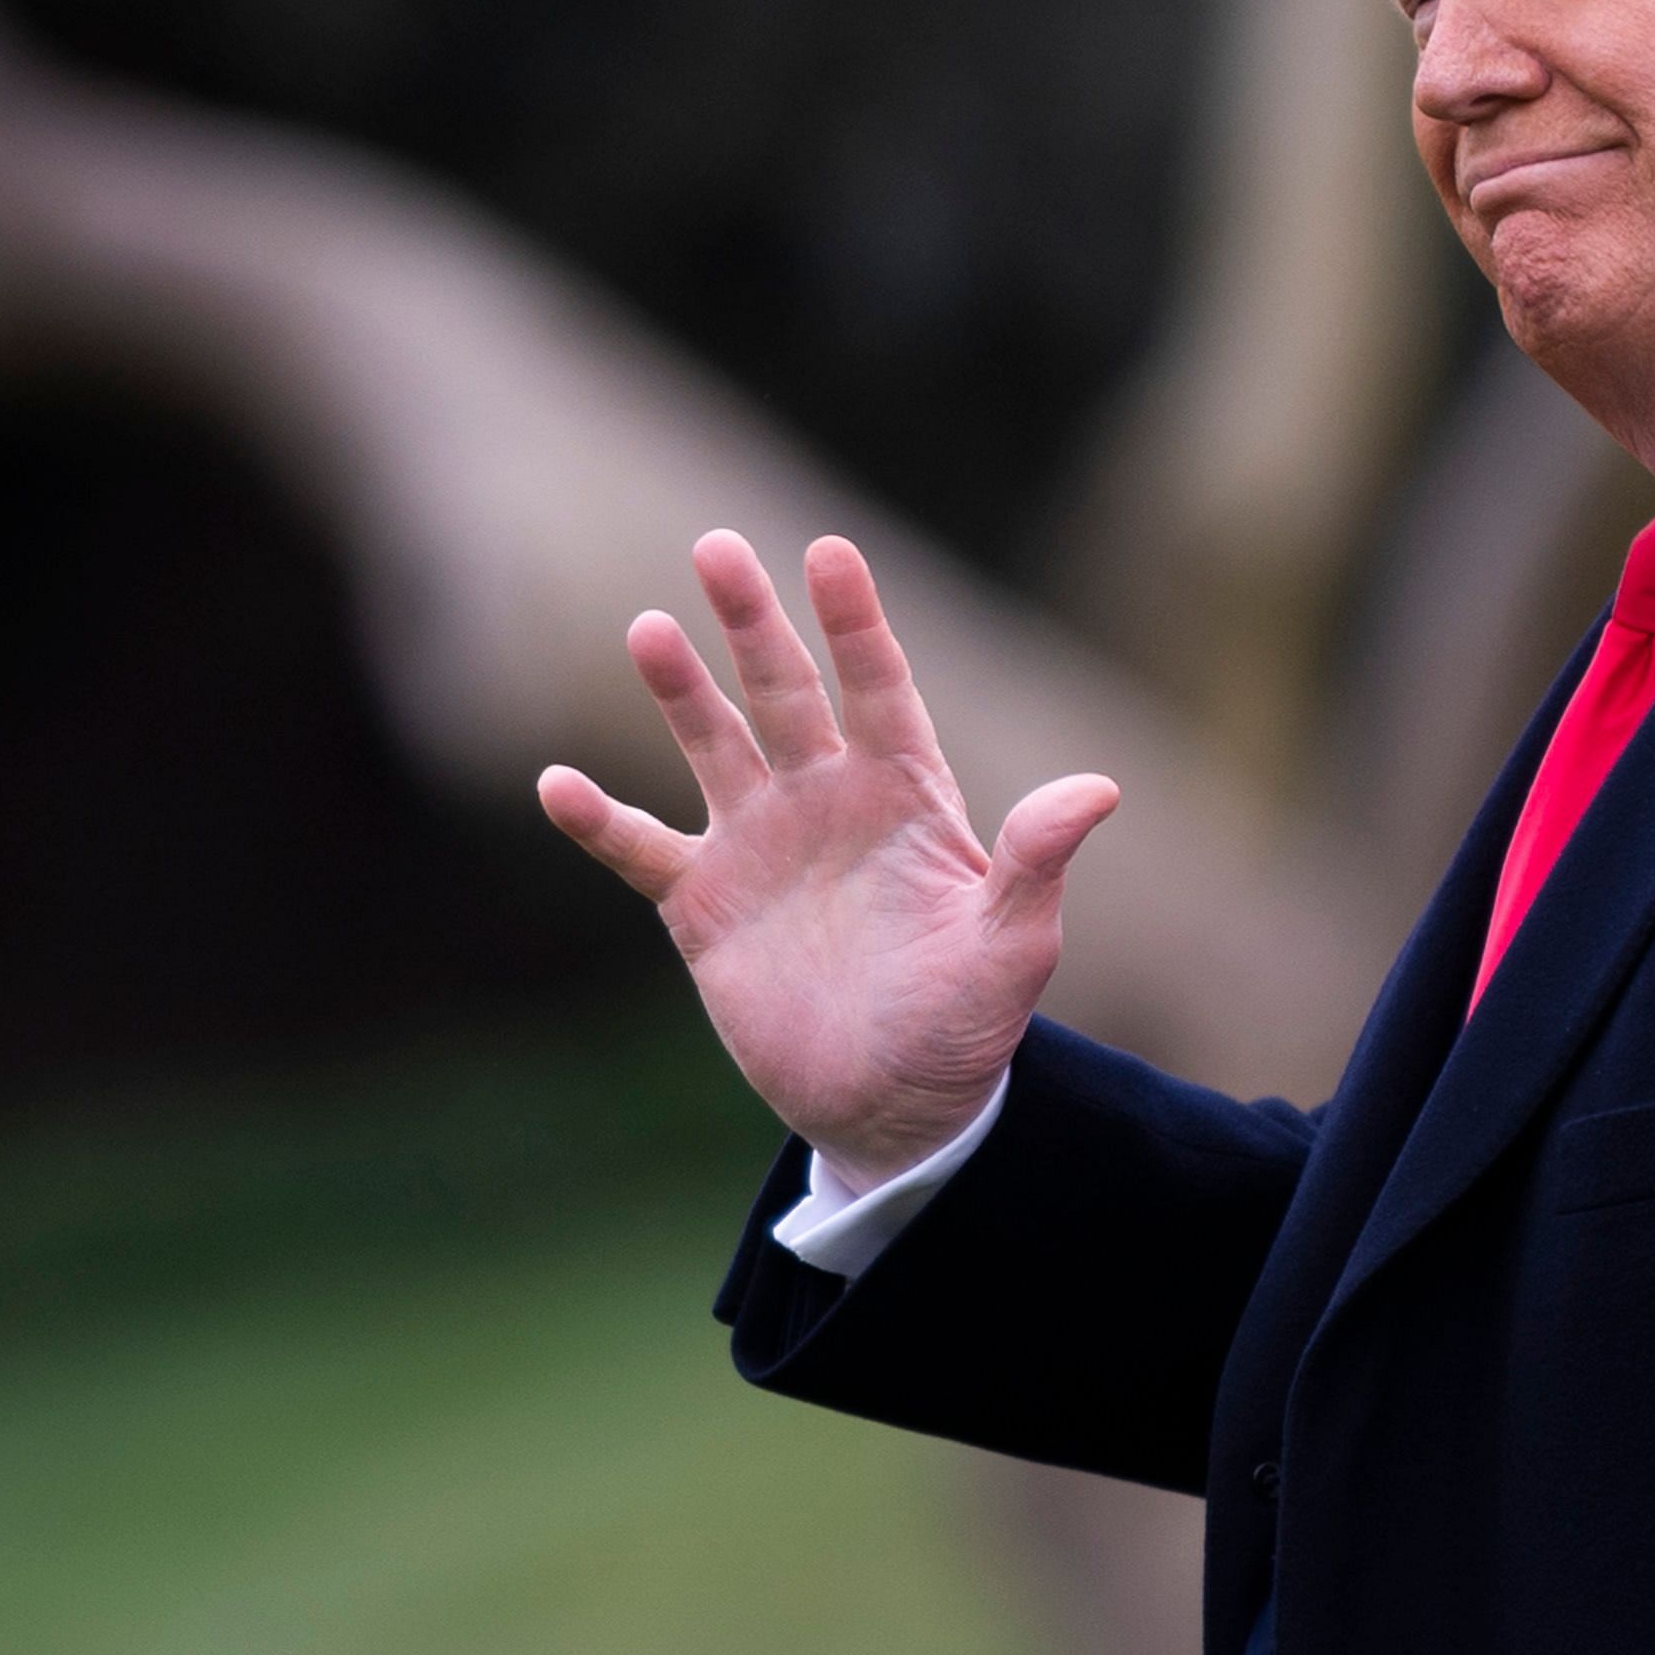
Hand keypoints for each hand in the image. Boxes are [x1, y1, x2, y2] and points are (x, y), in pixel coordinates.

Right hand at [538, 530, 1117, 1179]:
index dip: (854, 623)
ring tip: (648, 630)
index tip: (831, 554)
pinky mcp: (703, 904)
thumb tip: (1099, 789)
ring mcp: (758, 846)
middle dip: (752, 623)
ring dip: (679, 691)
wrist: (892, 1106)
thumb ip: (1036, 864)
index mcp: (905, 796)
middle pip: (784, 692)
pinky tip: (556, 785)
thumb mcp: (1013, 948)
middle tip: (717, 548)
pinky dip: (599, 821)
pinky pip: (642, 850)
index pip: (877, 689)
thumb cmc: (964, 1024)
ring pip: (711, 745)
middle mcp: (825, 802)